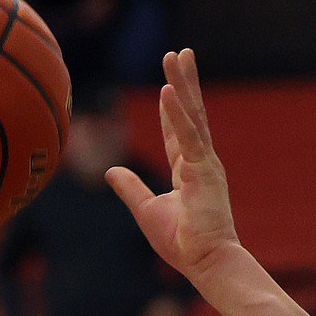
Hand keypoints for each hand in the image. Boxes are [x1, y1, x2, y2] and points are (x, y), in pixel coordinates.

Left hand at [106, 49, 238, 279]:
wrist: (205, 262)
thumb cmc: (182, 244)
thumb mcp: (146, 210)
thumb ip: (130, 188)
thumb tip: (109, 171)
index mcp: (188, 172)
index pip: (178, 134)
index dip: (170, 110)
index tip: (167, 86)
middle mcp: (200, 162)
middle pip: (190, 114)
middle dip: (184, 82)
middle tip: (179, 53)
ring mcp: (205, 163)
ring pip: (192, 115)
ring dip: (183, 84)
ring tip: (176, 56)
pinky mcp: (204, 169)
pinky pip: (189, 134)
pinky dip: (177, 112)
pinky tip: (168, 90)